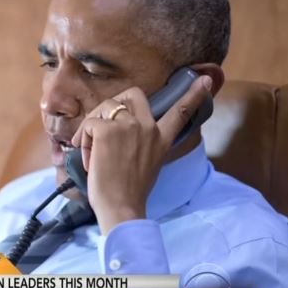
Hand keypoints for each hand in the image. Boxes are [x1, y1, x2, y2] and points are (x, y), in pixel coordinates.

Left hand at [70, 76, 211, 233]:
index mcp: (161, 139)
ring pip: (106, 106)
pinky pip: (90, 123)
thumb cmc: (129, 192)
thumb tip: (119, 134)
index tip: (204, 80)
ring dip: (92, 125)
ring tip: (89, 149)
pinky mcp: (107, 130)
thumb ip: (142, 144)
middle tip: (101, 125)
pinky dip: (83, 138)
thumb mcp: (148, 163)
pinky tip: (87, 157)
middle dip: (114, 102)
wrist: (121, 208)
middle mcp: (149, 128)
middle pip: (134, 94)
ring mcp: (128, 126)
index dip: (193, 95)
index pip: (181, 112)